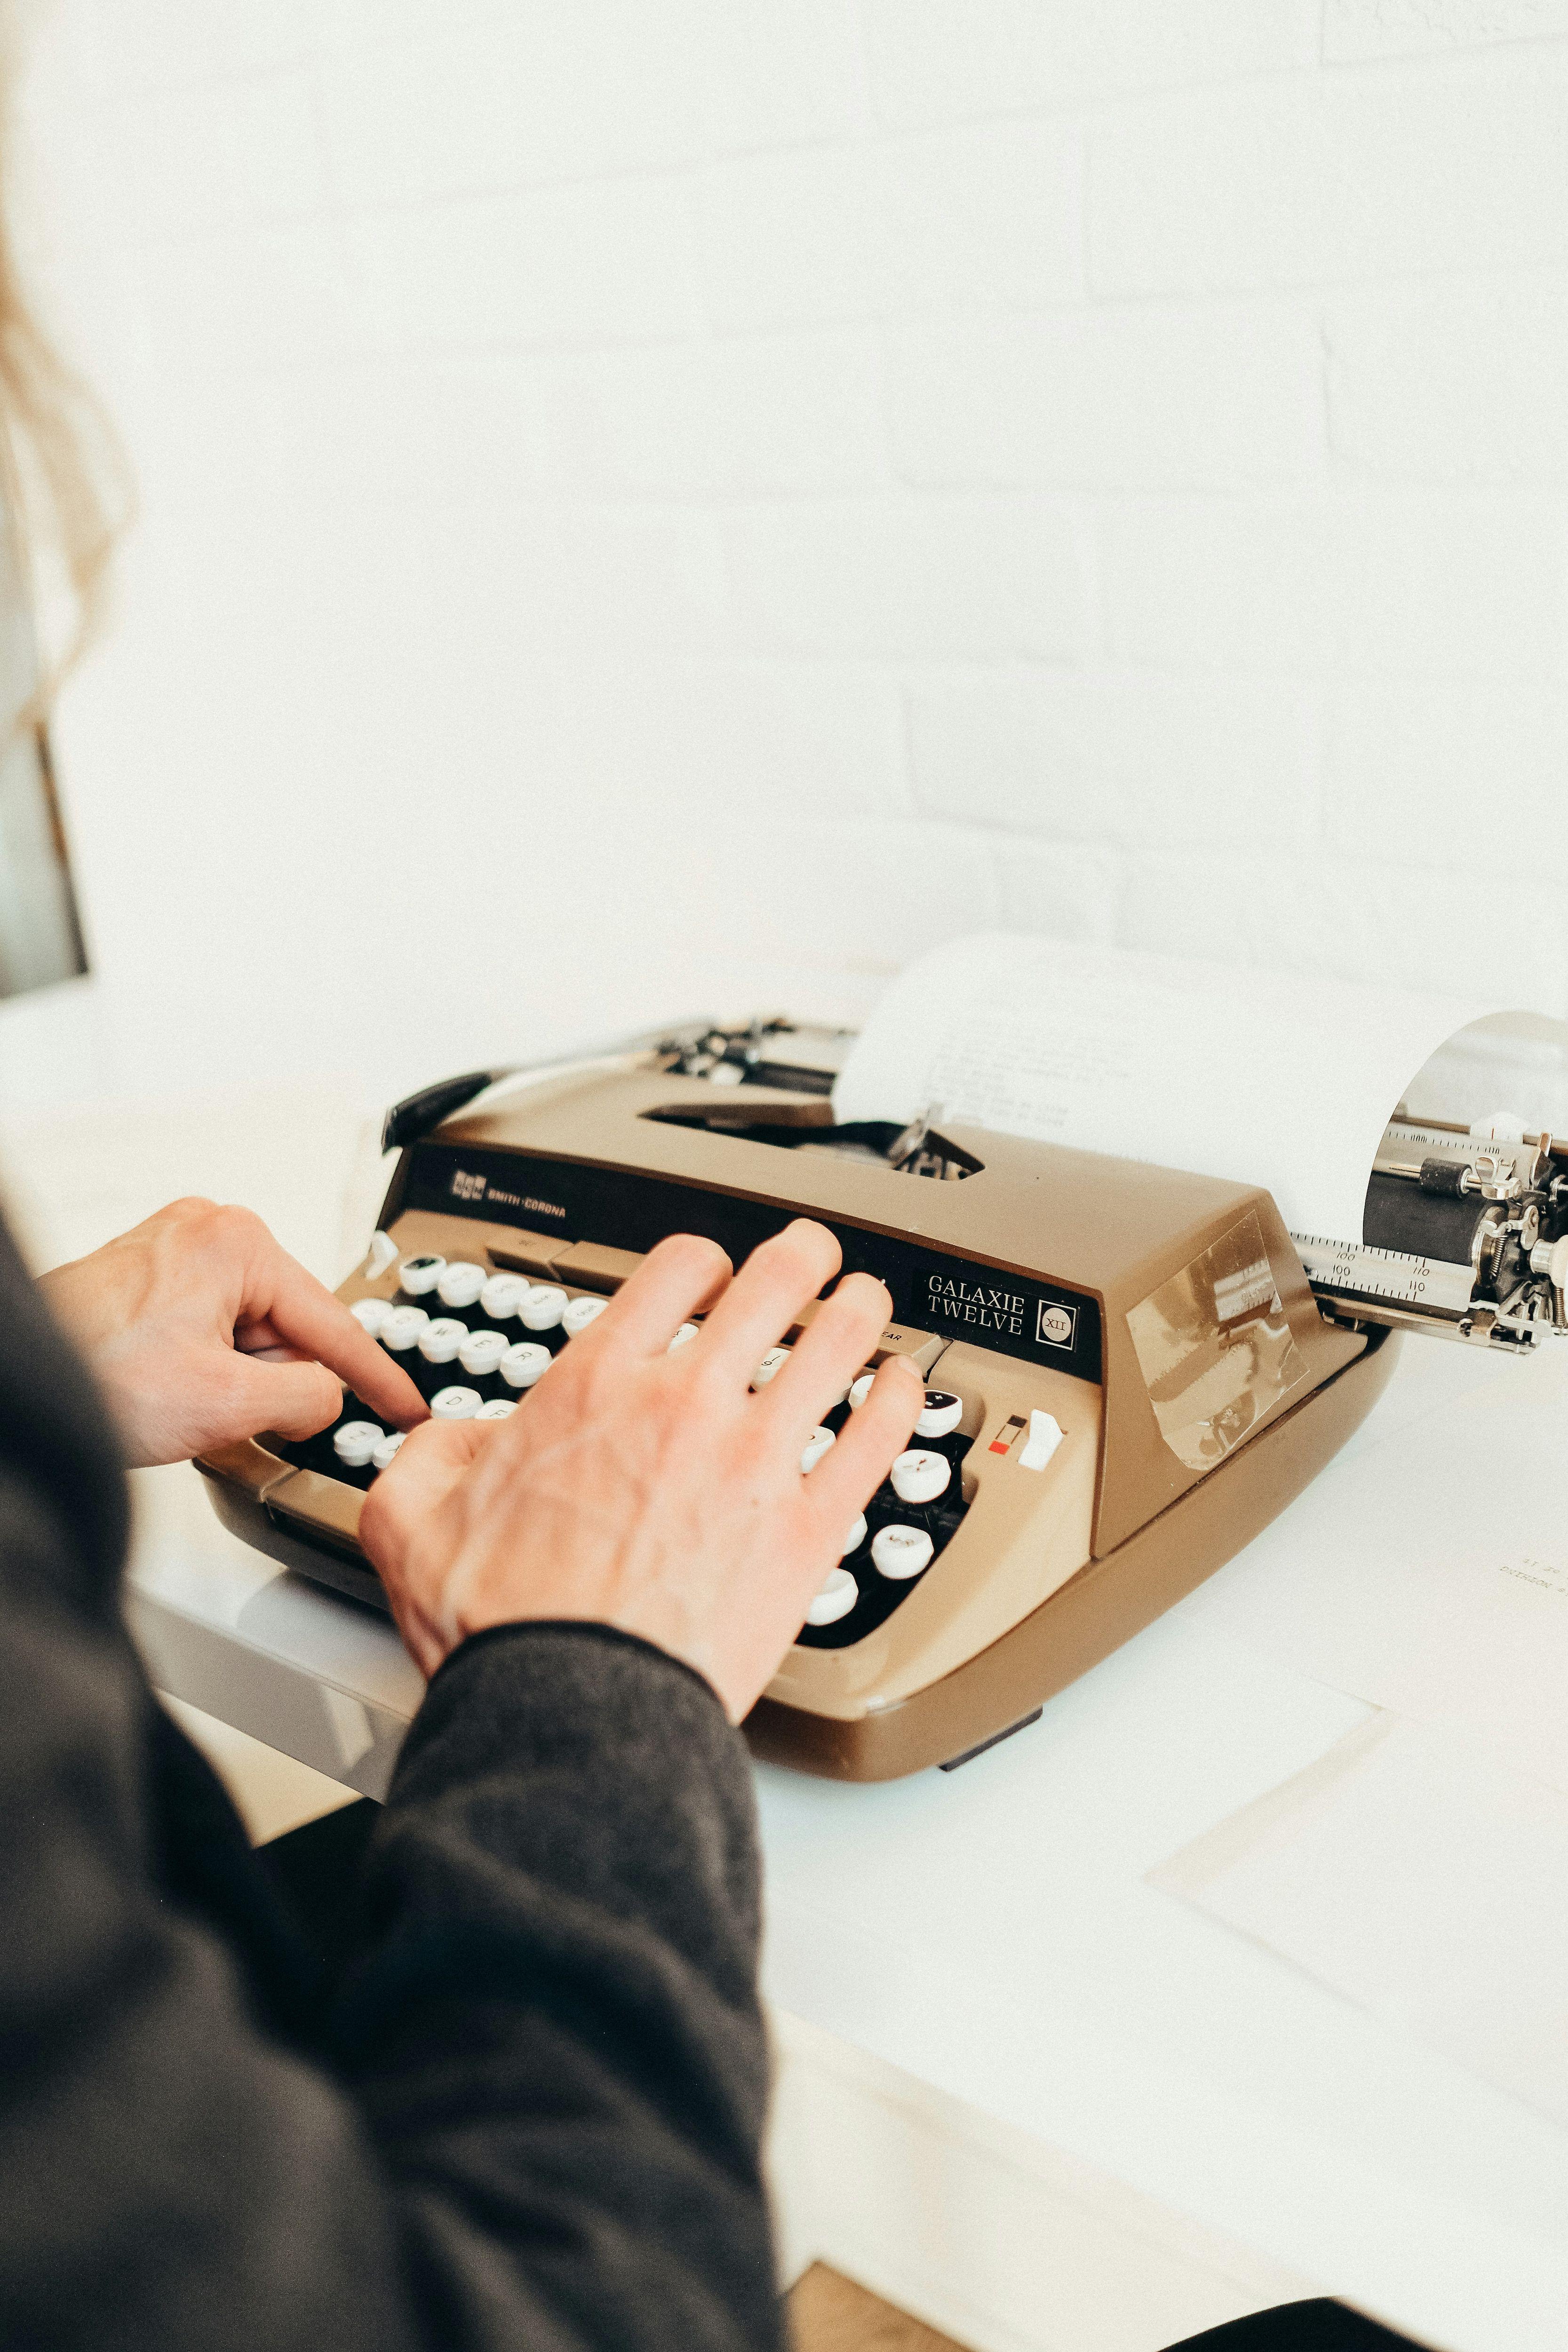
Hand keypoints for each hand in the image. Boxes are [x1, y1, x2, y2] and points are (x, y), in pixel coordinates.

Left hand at [39, 1197, 427, 1467]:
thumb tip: (326, 1400)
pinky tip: (172, 1396)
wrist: (17, 1382)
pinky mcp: (149, 1281)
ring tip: (181, 1402)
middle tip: (229, 1413)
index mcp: (237, 1243)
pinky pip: (211, 1334)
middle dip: (272, 1381)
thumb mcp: (227, 1402)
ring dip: (233, 1382)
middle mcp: (208, 1233)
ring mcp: (175, 1253)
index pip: (334, 1322)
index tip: (408, 1407)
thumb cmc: (90, 1374)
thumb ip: (306, 1398)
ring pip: (248, 1337)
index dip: (378, 1378)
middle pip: (287, 1329)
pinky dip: (206, 1374)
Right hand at [360, 1219, 924, 1718]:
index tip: (712, 1275)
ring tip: (870, 1304)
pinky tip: (906, 1389)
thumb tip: (452, 1440)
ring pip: (839, 1345)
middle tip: (815, 1256)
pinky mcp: (808, 1528)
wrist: (570, 1709)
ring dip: (862, 1312)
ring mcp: (755, 1462)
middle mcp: (684, 1405)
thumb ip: (428, 1457)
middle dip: (803, 1257)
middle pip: (775, 1284)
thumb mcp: (412, 1520)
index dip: (703, 1261)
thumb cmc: (504, 1627)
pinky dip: (901, 1402)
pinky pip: (878, 1439)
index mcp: (596, 1386)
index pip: (676, 1270)